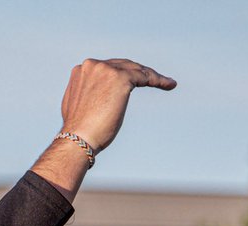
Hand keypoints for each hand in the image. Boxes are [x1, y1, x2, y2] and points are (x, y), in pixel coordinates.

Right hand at [59, 58, 175, 152]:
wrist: (78, 139)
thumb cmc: (79, 132)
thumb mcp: (80, 106)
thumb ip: (89, 94)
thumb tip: (96, 97)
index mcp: (81, 71)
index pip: (108, 68)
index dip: (124, 73)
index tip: (135, 80)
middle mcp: (93, 65)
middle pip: (123, 65)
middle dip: (139, 72)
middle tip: (154, 79)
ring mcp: (106, 70)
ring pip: (136, 69)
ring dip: (152, 75)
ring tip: (166, 83)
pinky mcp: (120, 78)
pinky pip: (144, 76)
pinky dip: (158, 79)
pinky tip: (168, 85)